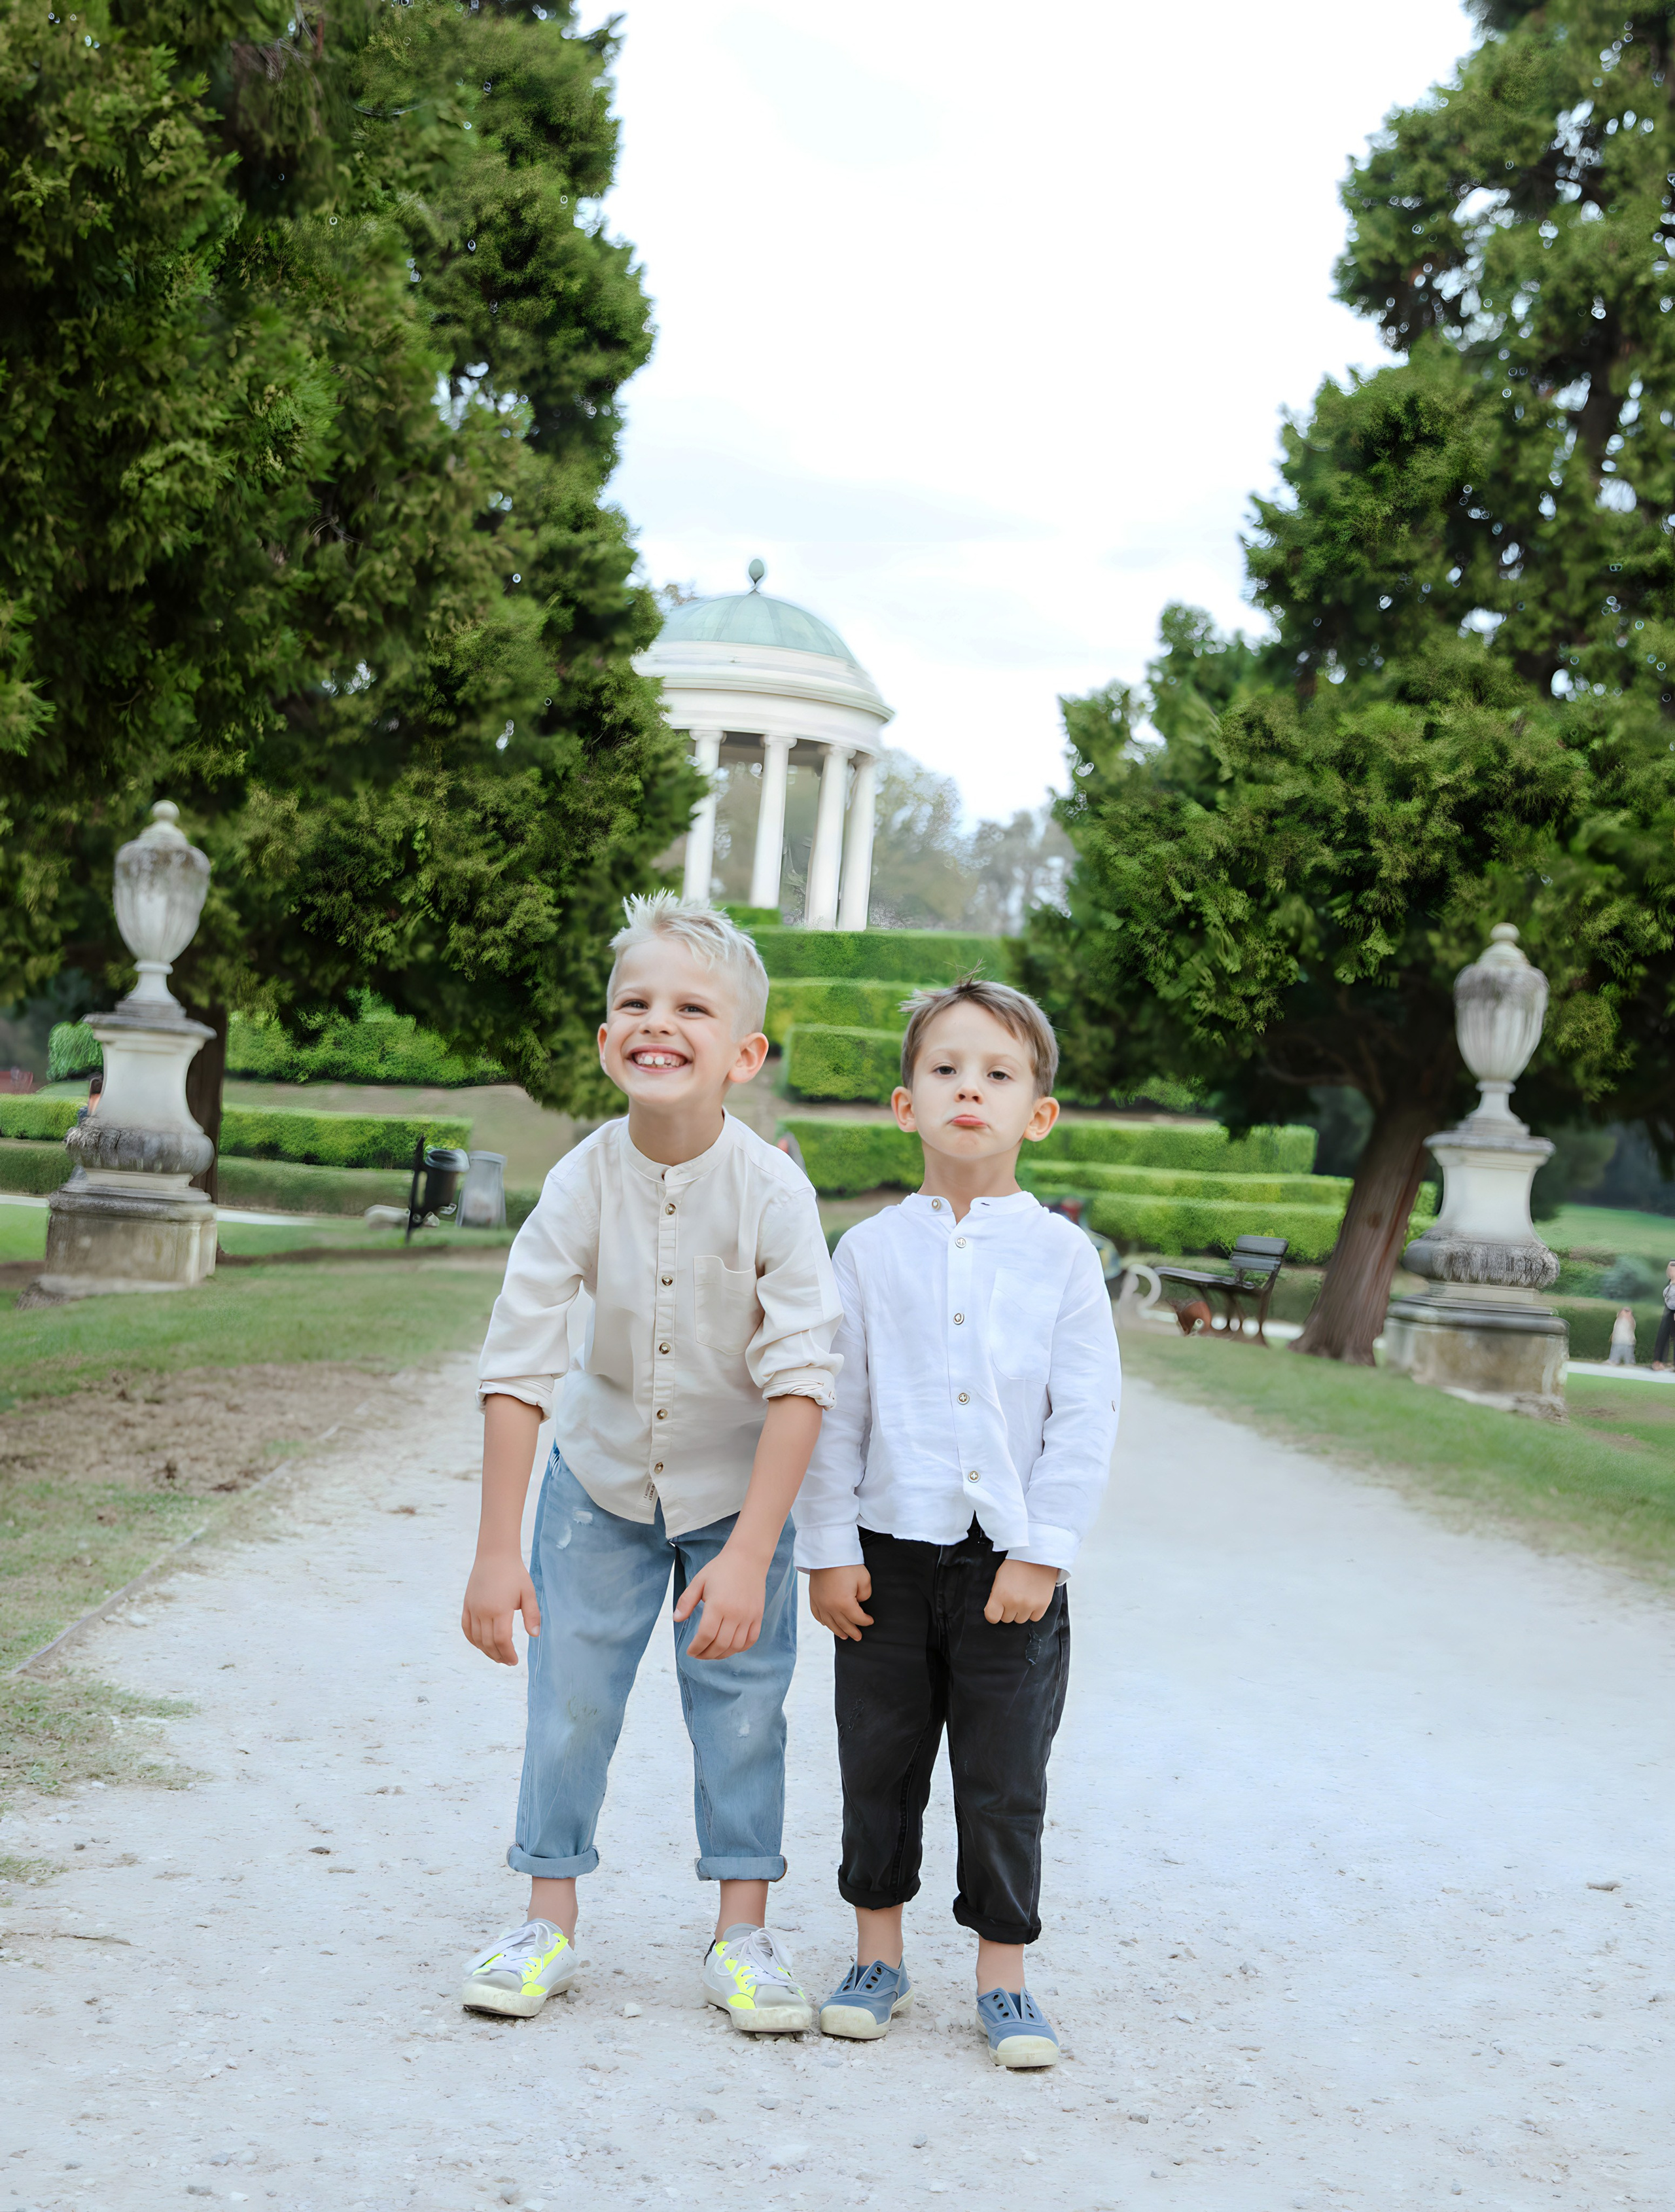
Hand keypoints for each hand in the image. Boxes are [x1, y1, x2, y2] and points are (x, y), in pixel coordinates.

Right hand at [461, 1549, 539, 1665]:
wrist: (495, 1555)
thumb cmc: (515, 1573)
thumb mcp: (528, 1592)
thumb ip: (532, 1615)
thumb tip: (534, 1635)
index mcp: (500, 1609)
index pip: (502, 1640)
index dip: (508, 1654)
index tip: (514, 1661)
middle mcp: (483, 1611)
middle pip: (488, 1643)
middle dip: (498, 1656)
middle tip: (508, 1662)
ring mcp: (473, 1608)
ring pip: (476, 1638)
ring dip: (486, 1651)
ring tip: (497, 1657)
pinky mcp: (466, 1604)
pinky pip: (466, 1628)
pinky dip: (473, 1640)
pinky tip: (481, 1646)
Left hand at [675, 1541, 767, 1658]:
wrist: (747, 1558)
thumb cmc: (721, 1569)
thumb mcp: (699, 1581)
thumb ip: (686, 1601)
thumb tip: (676, 1619)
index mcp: (718, 1605)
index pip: (705, 1636)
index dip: (696, 1648)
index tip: (689, 1651)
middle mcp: (735, 1613)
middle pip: (720, 1645)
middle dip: (706, 1654)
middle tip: (698, 1654)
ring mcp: (749, 1616)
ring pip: (735, 1646)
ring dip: (722, 1655)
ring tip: (711, 1653)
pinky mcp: (758, 1616)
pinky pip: (751, 1640)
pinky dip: (740, 1648)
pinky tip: (730, 1647)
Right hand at [807, 1564, 873, 1640]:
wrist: (826, 1552)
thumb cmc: (846, 1564)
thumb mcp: (863, 1578)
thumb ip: (865, 1595)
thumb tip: (858, 1601)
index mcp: (844, 1604)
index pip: (857, 1618)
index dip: (866, 1621)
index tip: (870, 1621)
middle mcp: (830, 1607)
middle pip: (843, 1625)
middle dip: (853, 1631)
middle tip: (858, 1637)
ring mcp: (820, 1603)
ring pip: (829, 1623)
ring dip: (838, 1631)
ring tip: (844, 1636)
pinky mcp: (813, 1597)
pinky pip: (817, 1614)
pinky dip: (823, 1621)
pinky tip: (827, 1624)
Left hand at [984, 1559, 1057, 1624]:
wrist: (1037, 1556)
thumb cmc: (1017, 1564)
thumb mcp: (999, 1577)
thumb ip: (996, 1596)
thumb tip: (995, 1611)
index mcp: (1000, 1594)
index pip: (992, 1617)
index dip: (994, 1613)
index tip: (997, 1609)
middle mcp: (1014, 1602)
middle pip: (1007, 1619)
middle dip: (1008, 1610)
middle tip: (1013, 1596)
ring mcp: (1029, 1605)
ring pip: (1020, 1620)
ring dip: (1021, 1611)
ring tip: (1023, 1596)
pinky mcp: (1042, 1605)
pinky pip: (1034, 1618)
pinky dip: (1033, 1611)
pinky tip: (1032, 1599)